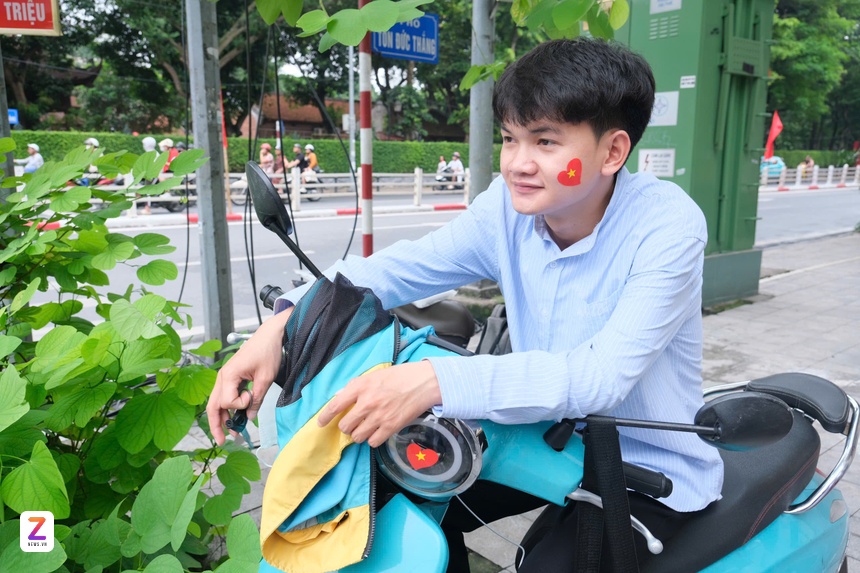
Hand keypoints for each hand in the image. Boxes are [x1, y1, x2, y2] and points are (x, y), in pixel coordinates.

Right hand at [206, 309, 291, 444]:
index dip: (239, 405)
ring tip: (231, 432)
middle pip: (213, 405)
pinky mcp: (232, 376)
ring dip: (223, 417)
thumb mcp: (265, 378)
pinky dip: (228, 407)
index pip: (226, 401)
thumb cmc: (268, 352)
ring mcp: (226, 376)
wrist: (271, 334)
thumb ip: (257, 399)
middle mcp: (223, 376)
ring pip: (217, 401)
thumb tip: (249, 416)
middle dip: (216, 424)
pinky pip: (225, 395)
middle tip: (222, 441)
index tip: (251, 397)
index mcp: (229, 375)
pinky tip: (235, 415)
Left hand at [317, 360, 442, 447]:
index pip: (335, 404)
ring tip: (367, 427)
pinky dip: (373, 439)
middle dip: (347, 426)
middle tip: (354, 422)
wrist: (423, 383)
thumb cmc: (398, 377)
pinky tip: (378, 431)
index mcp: (361, 387)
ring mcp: (379, 416)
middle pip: (345, 426)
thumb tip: (338, 397)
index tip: (320, 423)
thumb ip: (354, 387)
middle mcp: (367, 402)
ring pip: (357, 436)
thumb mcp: (373, 375)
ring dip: (359, 434)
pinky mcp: (390, 427)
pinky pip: (372, 442)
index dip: (325, 416)